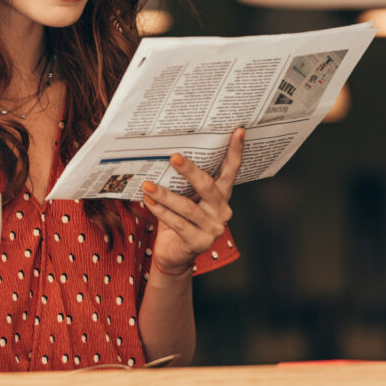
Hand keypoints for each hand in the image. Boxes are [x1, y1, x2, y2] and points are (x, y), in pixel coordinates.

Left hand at [141, 128, 242, 274]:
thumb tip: (166, 154)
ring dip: (164, 195)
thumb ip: (181, 182)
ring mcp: (214, 228)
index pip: (231, 170)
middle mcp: (222, 211)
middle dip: (190, 171)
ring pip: (188, 207)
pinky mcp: (200, 243)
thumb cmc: (176, 219)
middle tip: (173, 157)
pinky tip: (148, 201)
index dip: (235, 151)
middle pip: (208, 186)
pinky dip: (161, 211)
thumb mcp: (182, 197)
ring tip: (147, 184)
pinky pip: (178, 223)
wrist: (173, 254)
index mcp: (221, 196)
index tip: (238, 130)